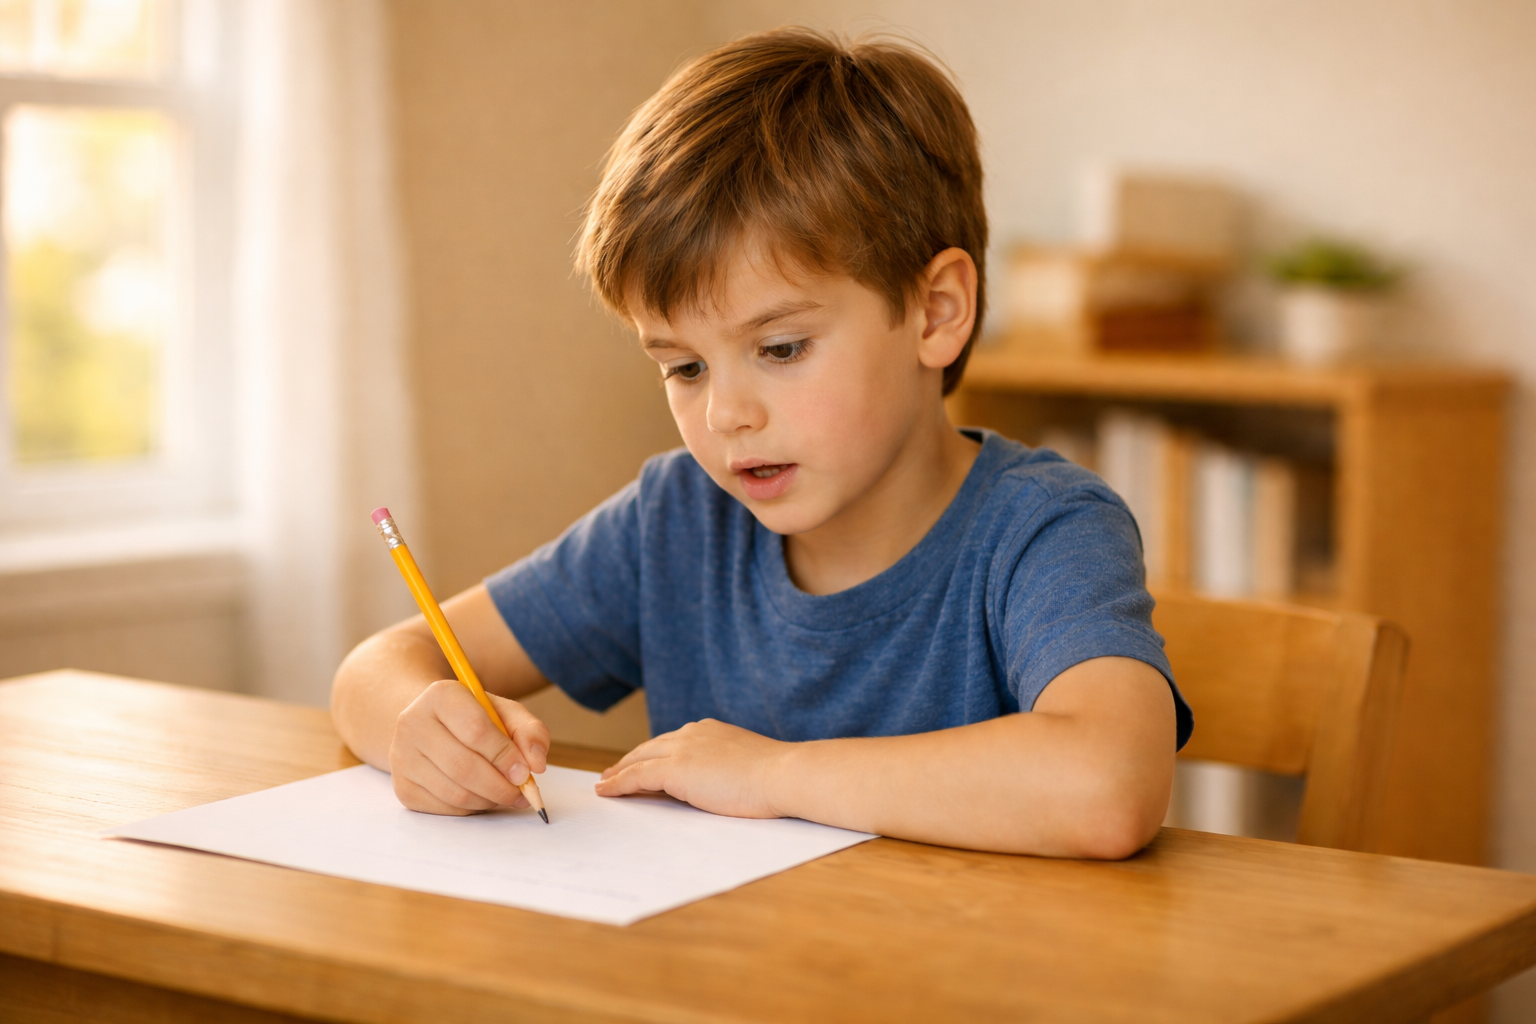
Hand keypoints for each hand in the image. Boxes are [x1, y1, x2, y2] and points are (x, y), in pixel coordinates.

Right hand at [389, 678, 550, 814]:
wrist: (432, 725)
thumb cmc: (474, 718)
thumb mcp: (505, 712)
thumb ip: (529, 731)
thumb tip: (537, 763)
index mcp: (441, 695)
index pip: (475, 730)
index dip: (504, 755)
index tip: (525, 772)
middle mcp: (413, 723)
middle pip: (463, 766)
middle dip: (501, 786)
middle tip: (522, 792)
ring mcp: (402, 757)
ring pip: (455, 792)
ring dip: (489, 800)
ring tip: (507, 794)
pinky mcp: (402, 786)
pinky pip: (445, 808)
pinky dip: (472, 808)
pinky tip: (483, 796)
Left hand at [594, 718, 790, 817]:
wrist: (783, 775)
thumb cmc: (776, 778)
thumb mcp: (746, 766)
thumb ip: (725, 768)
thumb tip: (714, 783)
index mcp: (711, 731)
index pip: (673, 743)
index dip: (654, 755)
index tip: (643, 763)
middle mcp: (693, 733)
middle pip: (651, 747)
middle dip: (630, 760)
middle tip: (613, 772)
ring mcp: (683, 750)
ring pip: (639, 759)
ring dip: (619, 772)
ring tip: (605, 783)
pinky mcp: (675, 770)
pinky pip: (636, 776)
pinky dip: (618, 783)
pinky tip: (606, 791)